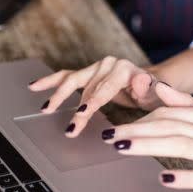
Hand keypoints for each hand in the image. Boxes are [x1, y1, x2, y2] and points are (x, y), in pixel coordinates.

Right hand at [29, 56, 164, 136]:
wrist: (151, 86)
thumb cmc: (154, 93)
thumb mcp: (157, 94)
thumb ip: (150, 88)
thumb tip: (140, 81)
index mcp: (124, 69)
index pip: (104, 88)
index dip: (92, 102)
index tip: (81, 114)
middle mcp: (108, 64)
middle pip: (86, 88)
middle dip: (76, 109)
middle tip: (70, 127)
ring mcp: (96, 68)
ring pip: (72, 81)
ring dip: (58, 96)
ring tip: (46, 109)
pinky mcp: (88, 74)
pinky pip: (66, 76)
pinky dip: (51, 81)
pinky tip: (35, 86)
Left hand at [104, 82, 192, 191]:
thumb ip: (187, 105)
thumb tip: (158, 88)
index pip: (169, 113)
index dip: (140, 119)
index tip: (116, 127)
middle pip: (170, 126)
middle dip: (136, 130)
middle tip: (109, 136)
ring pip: (182, 145)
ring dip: (149, 145)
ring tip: (123, 149)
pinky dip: (184, 176)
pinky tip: (164, 179)